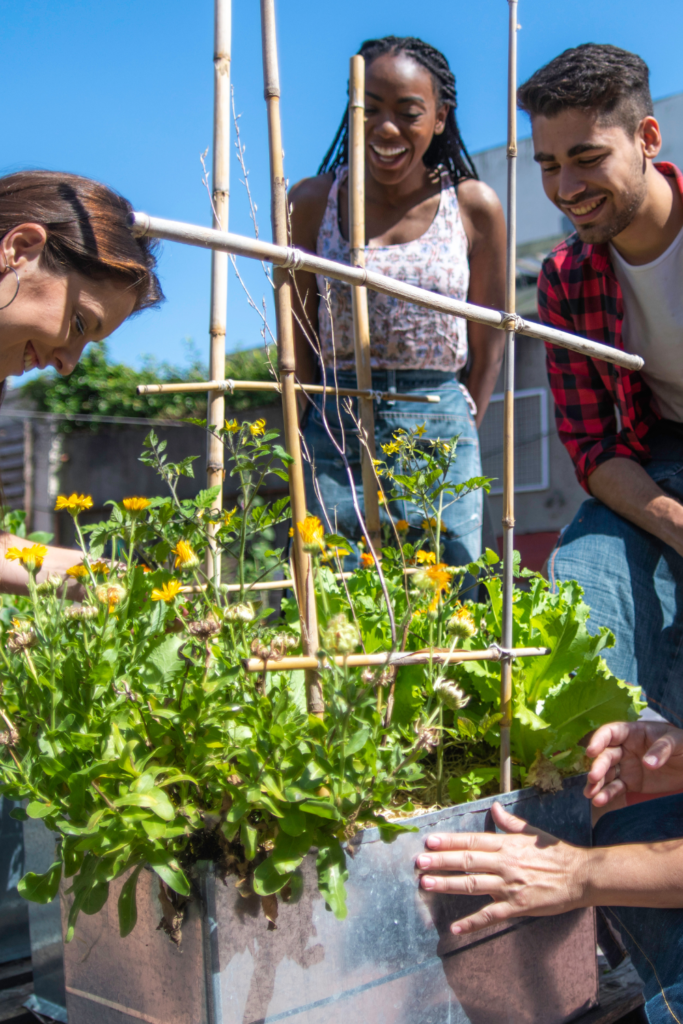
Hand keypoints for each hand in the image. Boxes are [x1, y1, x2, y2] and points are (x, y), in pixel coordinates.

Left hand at [416, 802, 587, 935]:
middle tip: (419, 862)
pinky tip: (455, 928)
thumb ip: (510, 822)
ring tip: (426, 885)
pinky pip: (491, 915)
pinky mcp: (518, 906)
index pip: (472, 841)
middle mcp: (505, 864)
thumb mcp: (533, 832)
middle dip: (441, 861)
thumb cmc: (556, 852)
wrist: (580, 876)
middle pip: (467, 861)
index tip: (430, 841)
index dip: (449, 841)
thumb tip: (494, 808)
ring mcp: (510, 886)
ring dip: (448, 885)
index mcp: (507, 845)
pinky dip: (472, 923)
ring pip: (473, 885)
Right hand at [584, 721, 682, 807]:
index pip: (610, 733)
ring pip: (606, 773)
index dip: (598, 740)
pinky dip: (607, 794)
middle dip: (598, 766)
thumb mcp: (677, 741)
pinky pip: (616, 788)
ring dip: (596, 783)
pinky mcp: (631, 783)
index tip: (591, 751)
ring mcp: (626, 766)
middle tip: (593, 777)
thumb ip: (661, 749)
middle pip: (606, 755)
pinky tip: (599, 800)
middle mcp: (625, 748)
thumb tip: (647, 763)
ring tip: (590, 794)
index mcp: (633, 732)